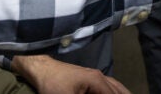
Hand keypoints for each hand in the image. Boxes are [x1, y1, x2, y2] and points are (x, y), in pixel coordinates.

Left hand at [11, 55, 130, 93]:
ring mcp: (94, 76)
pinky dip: (113, 91)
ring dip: (121, 92)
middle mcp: (99, 76)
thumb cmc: (53, 85)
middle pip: (118, 90)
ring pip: (114, 87)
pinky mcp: (87, 78)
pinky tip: (114, 93)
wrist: (40, 69)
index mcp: (97, 81)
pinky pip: (107, 86)